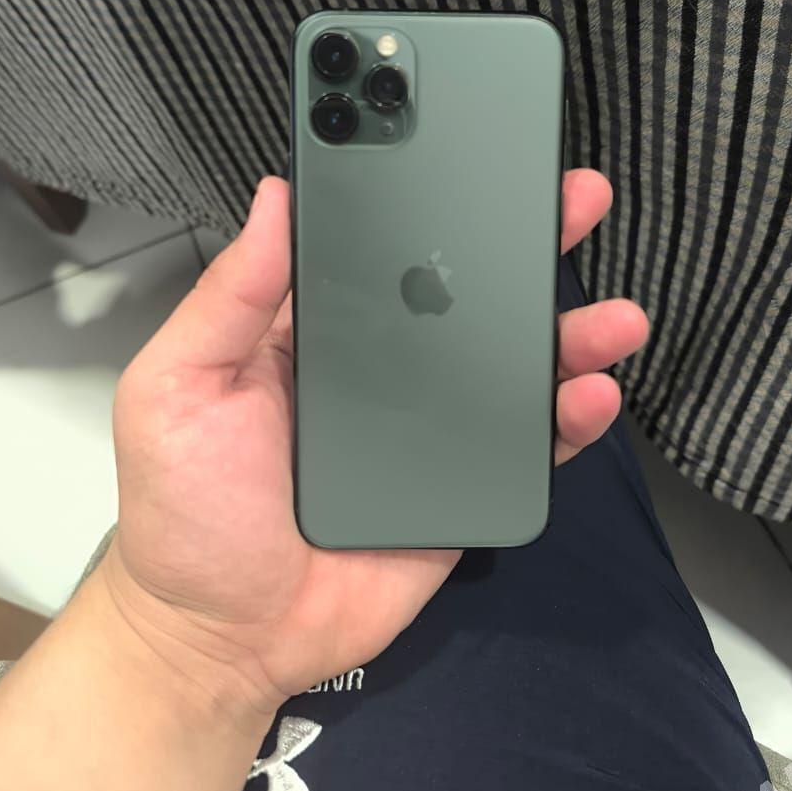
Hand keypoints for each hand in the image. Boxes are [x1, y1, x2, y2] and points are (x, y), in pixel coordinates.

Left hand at [104, 170, 646, 723]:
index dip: (429, 199)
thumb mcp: (178, 387)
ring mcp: (429, 425)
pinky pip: (525, 444)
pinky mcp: (461, 485)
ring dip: (569, 332)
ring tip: (614, 317)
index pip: (383, 249)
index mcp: (315, 330)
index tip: (477, 153)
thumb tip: (276, 195)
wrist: (225, 637)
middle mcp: (382, 366)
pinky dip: (566, 418)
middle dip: (526, 244)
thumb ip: (229, 297)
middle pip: (465, 293)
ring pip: (511, 364)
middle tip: (576, 201)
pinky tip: (589, 394)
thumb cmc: (185, 511)